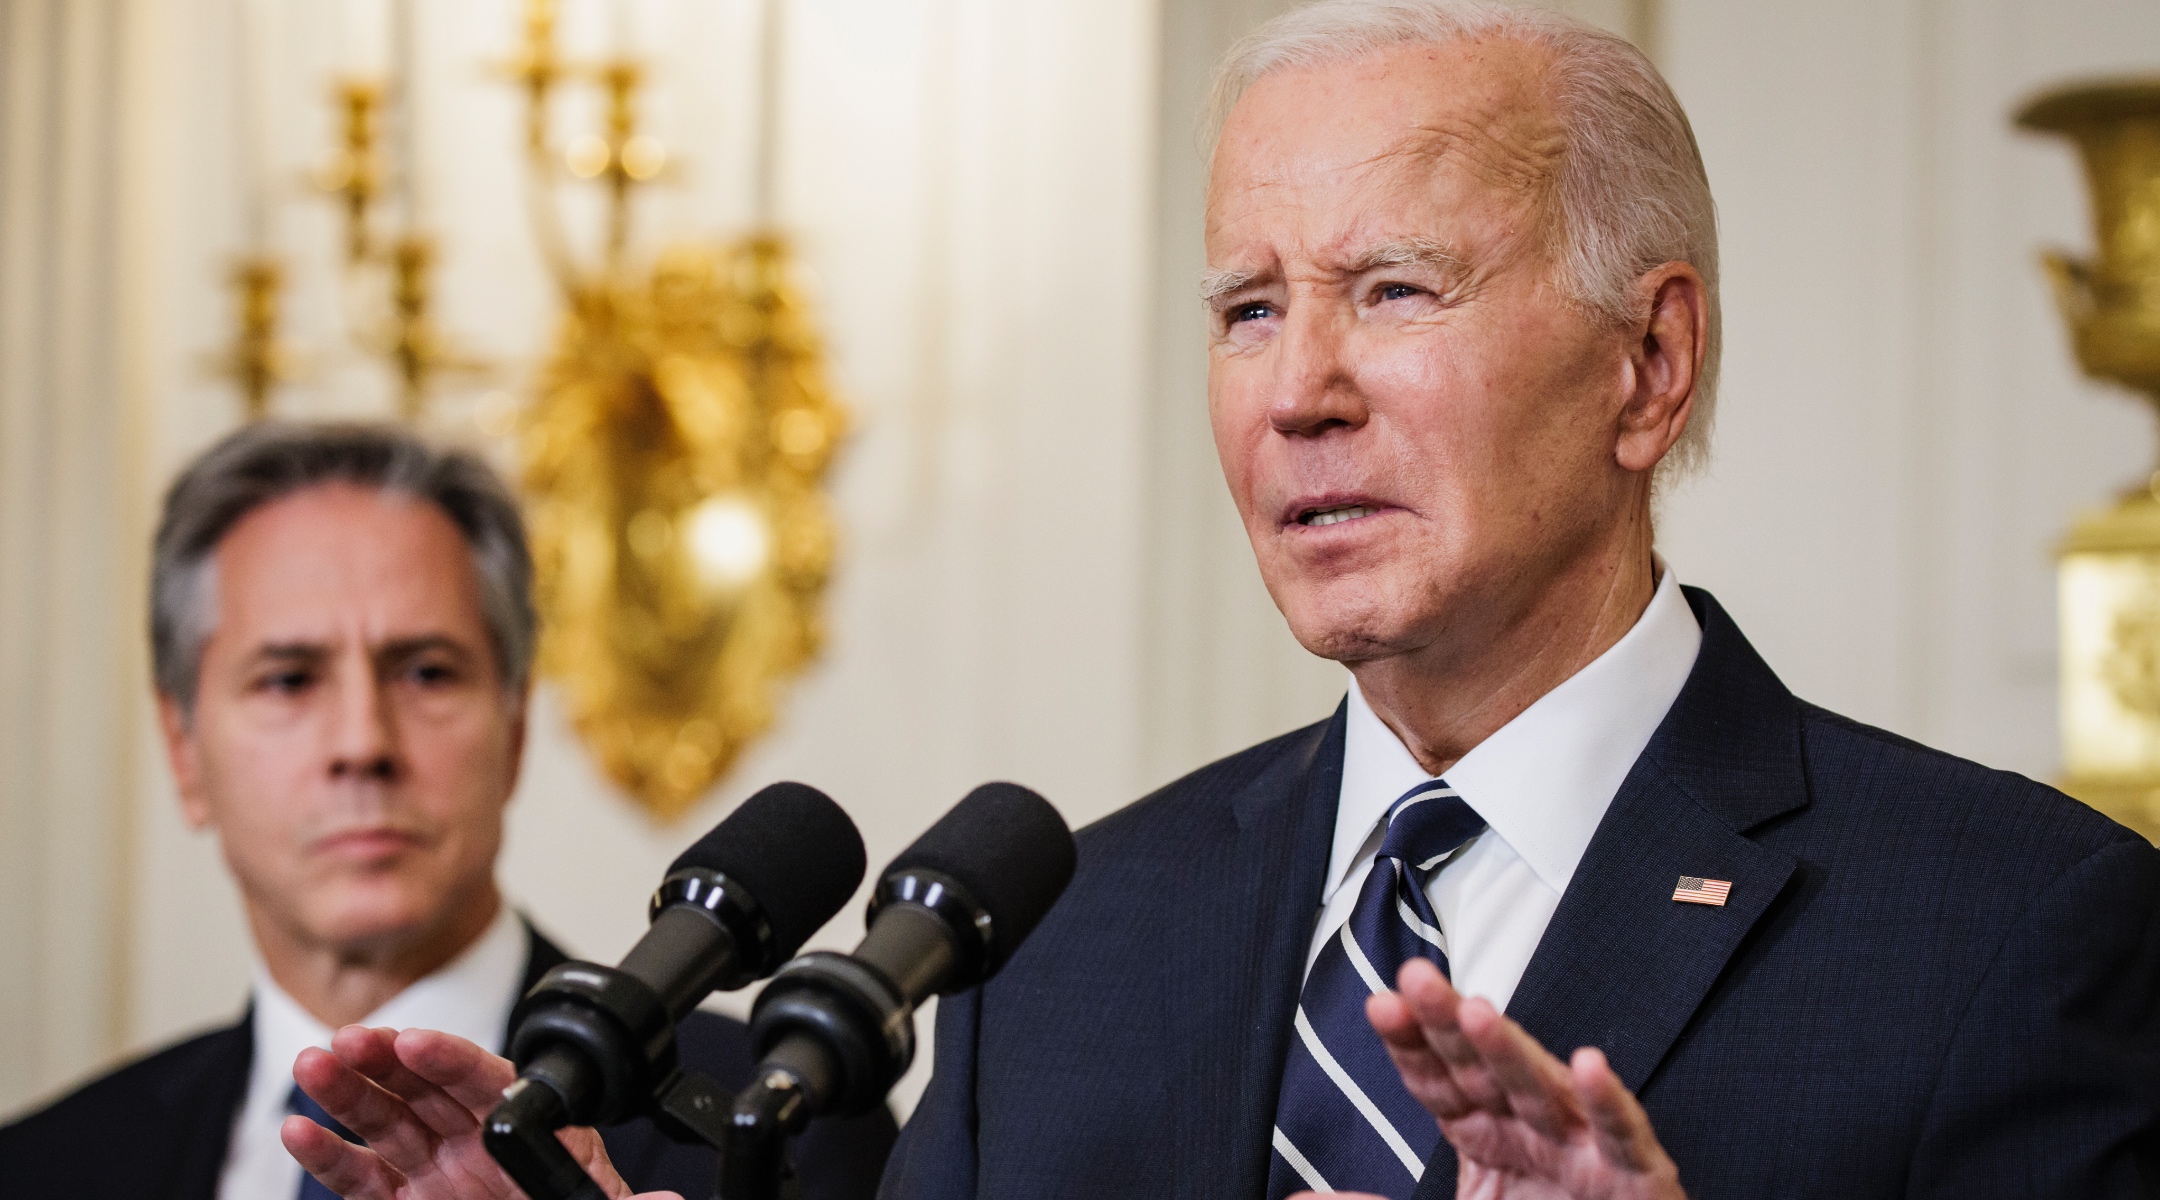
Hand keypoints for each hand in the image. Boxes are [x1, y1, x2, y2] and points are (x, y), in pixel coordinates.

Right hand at [281, 1024, 676, 1199]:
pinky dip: (329, 1154)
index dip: (451, 1057)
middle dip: (385, 1060)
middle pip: (427, 1087)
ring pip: (387, 1121)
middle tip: (348, 1039)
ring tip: (313, 1063)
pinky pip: (361, 1176)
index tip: (418, 1040)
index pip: (489, 1080)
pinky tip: (300, 1128)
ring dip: (347, 1092)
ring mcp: (437, 1170)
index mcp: (533, 1130)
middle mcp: (478, 1140)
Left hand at [1362, 958, 1685, 1199]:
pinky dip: (1607, 1103)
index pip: (1439, 1080)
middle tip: (1416, 978)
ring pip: (1543, 1090)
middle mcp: (1532, 1129)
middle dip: (1449, 1024)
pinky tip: (1588, 1067)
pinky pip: (1622, 1136)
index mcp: (1487, 1133)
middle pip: (1483, 1068)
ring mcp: (1584, 1150)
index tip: (1381, 1005)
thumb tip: (1298, 1199)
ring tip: (1477, 1013)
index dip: (1411, 1043)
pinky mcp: (1638, 1179)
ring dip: (1512, 1052)